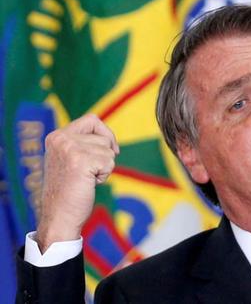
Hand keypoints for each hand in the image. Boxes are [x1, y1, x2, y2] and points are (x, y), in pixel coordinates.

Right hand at [36, 114, 118, 251]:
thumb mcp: (69, 160)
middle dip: (105, 155)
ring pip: (108, 151)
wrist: (59, 215)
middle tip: (89, 172)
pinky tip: (89, 184)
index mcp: (56, 136)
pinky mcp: (81, 161)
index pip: (92, 119)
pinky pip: (109, 162)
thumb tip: (108, 137)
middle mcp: (61, 139)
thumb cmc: (68, 191)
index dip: (106, 134)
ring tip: (86, 179)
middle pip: (103, 137)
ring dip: (104, 167)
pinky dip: (105, 175)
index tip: (110, 149)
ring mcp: (70, 148)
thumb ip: (82, 144)